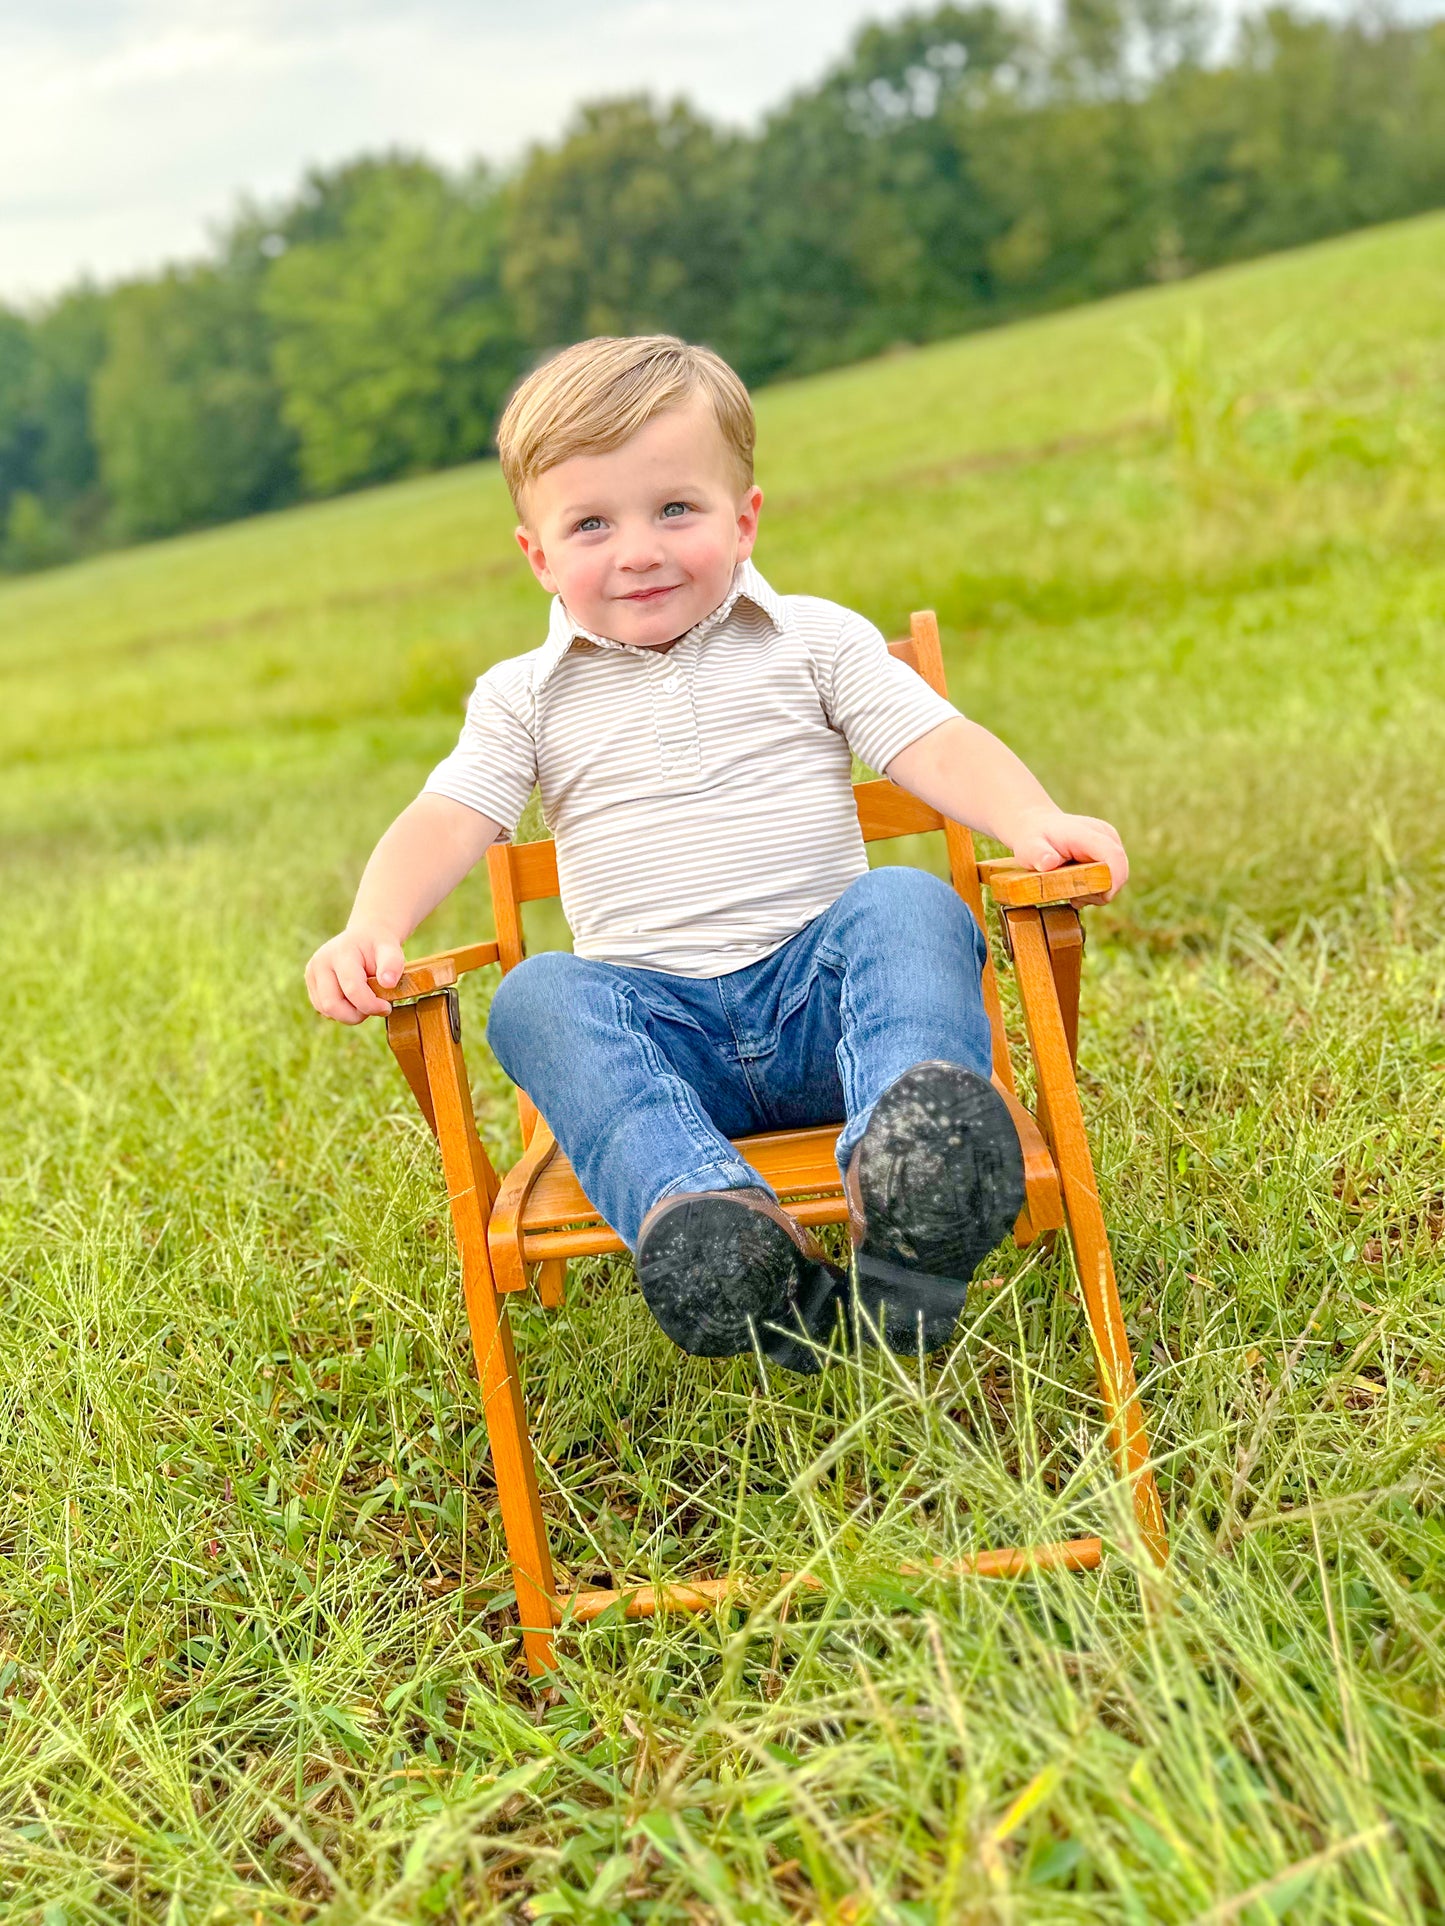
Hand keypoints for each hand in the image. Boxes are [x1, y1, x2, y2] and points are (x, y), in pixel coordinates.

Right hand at [305, 925, 405, 1023]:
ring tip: (365, 1000)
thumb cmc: (379, 947)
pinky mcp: (311, 984)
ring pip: (326, 1011)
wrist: (365, 938)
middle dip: (357, 1015)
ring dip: (349, 1014)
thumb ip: (393, 964)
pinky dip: (341, 1011)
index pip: (352, 990)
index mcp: (340, 953)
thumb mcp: (392, 950)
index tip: (386, 1007)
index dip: (371, 1005)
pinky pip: (323, 1010)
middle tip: (374, 1008)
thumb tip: (388, 983)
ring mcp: (311, 974)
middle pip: (332, 1005)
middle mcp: (320, 963)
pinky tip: (353, 999)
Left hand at [1008, 808, 1128, 902]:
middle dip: (1102, 892)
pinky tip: (1077, 889)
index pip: (1112, 855)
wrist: (1037, 827)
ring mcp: (1110, 842)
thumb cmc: (1033, 839)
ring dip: (1098, 892)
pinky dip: (1098, 888)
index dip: (1113, 880)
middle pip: (1119, 870)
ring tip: (1072, 893)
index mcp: (1087, 833)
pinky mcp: (1110, 852)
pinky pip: (1112, 876)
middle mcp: (1105, 835)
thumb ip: (1037, 855)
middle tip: (1074, 899)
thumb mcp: (1028, 847)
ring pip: (1117, 877)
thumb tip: (1049, 863)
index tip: (1099, 898)